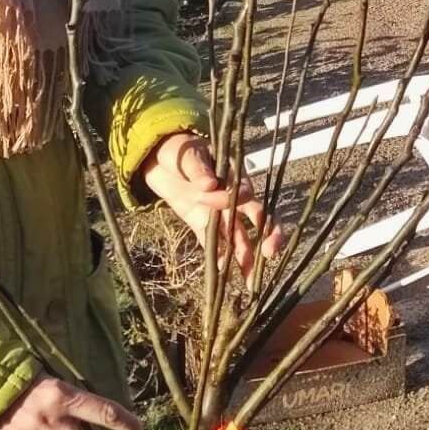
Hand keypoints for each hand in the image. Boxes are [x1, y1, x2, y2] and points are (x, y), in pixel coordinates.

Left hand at [140, 131, 284, 277]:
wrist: (158, 158)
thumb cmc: (179, 149)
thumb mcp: (187, 154)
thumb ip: (199, 170)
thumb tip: (210, 185)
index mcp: (233, 175)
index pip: (244, 191)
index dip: (233, 198)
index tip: (213, 197)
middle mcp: (231, 197)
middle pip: (258, 217)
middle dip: (267, 235)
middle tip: (270, 252)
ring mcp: (218, 213)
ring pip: (238, 236)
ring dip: (245, 257)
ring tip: (251, 280)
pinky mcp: (201, 223)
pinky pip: (213, 243)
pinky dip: (219, 258)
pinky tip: (223, 275)